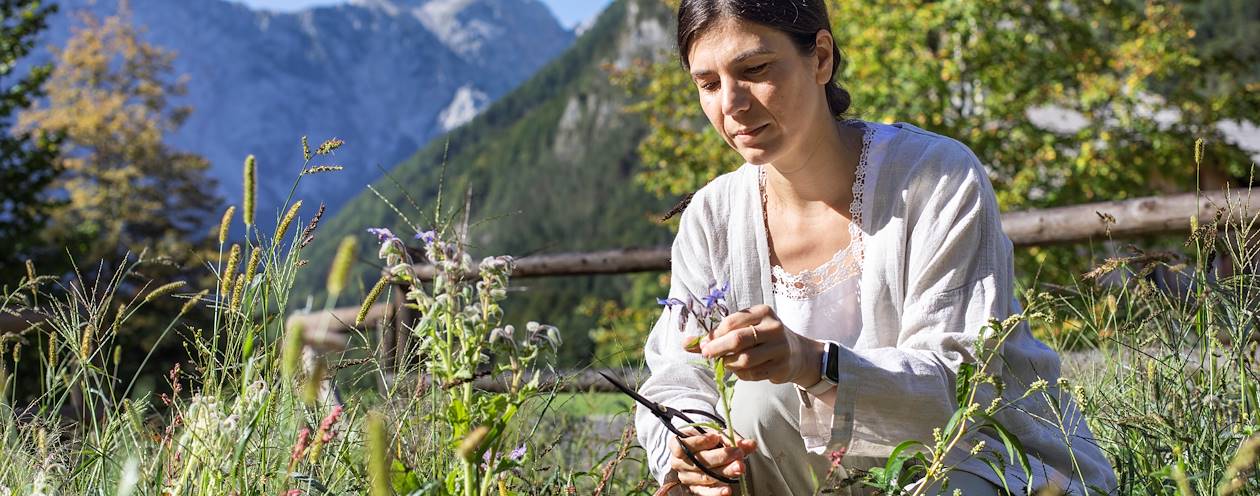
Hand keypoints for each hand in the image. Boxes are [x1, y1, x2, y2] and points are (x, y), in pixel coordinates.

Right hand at [667, 427, 756, 494]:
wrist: (702, 452)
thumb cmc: (707, 440)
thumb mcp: (717, 434)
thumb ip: (732, 439)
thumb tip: (751, 444)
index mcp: (677, 444)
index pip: (684, 445)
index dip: (700, 441)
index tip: (716, 438)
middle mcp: (678, 462)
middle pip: (699, 462)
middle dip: (721, 457)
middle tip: (738, 453)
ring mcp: (686, 477)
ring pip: (705, 477)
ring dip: (724, 472)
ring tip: (740, 468)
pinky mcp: (694, 489)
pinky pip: (705, 492)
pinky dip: (716, 492)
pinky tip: (728, 490)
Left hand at [699, 304, 823, 385]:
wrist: (797, 353)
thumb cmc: (762, 338)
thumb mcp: (744, 329)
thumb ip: (716, 335)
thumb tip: (685, 344)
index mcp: (763, 312)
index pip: (732, 322)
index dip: (714, 334)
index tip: (703, 344)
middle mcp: (774, 328)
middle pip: (738, 340)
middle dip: (717, 349)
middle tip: (707, 355)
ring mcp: (780, 348)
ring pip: (744, 360)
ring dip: (729, 364)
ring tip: (725, 363)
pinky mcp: (781, 367)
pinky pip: (753, 374)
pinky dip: (741, 375)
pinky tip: (741, 371)